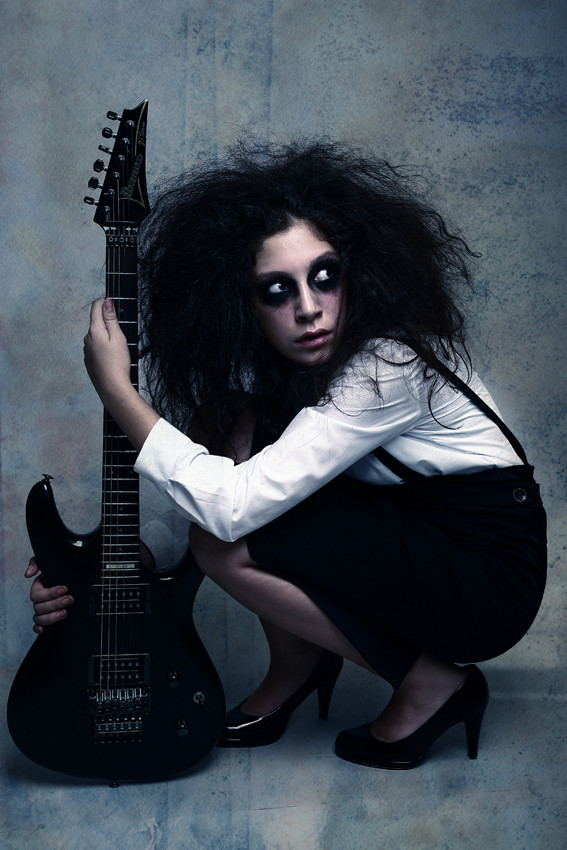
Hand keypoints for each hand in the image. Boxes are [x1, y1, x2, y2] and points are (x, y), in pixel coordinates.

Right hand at [25, 558, 73, 633]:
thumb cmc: (59, 570)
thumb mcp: (49, 562)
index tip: (65, 588)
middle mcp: (39, 601)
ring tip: (65, 613)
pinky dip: (38, 628)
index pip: (38, 594)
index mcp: (38, 587)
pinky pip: (37, 626)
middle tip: (69, 599)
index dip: (50, 593)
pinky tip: (43, 630)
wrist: (73, 579)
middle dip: (55, 604)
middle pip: (40, 607)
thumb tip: (28, 574)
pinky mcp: (48, 619)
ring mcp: (43, 611)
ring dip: (51, 617)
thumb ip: (37, 562)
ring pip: (39, 618)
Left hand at [83, 298, 159, 450]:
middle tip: (130, 336)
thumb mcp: (118, 337)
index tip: (113, 301)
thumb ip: (111, 319)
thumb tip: (106, 302)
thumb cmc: (117, 364)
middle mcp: (87, 340)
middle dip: (115, 326)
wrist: (112, 388)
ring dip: (116, 341)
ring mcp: (87, 351)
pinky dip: (111, 351)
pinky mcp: (91, 362)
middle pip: (100, 324)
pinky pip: (101, 351)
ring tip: (132, 352)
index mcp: (94, 331)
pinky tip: (123, 360)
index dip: (105, 301)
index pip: (96, 308)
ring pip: (102, 339)